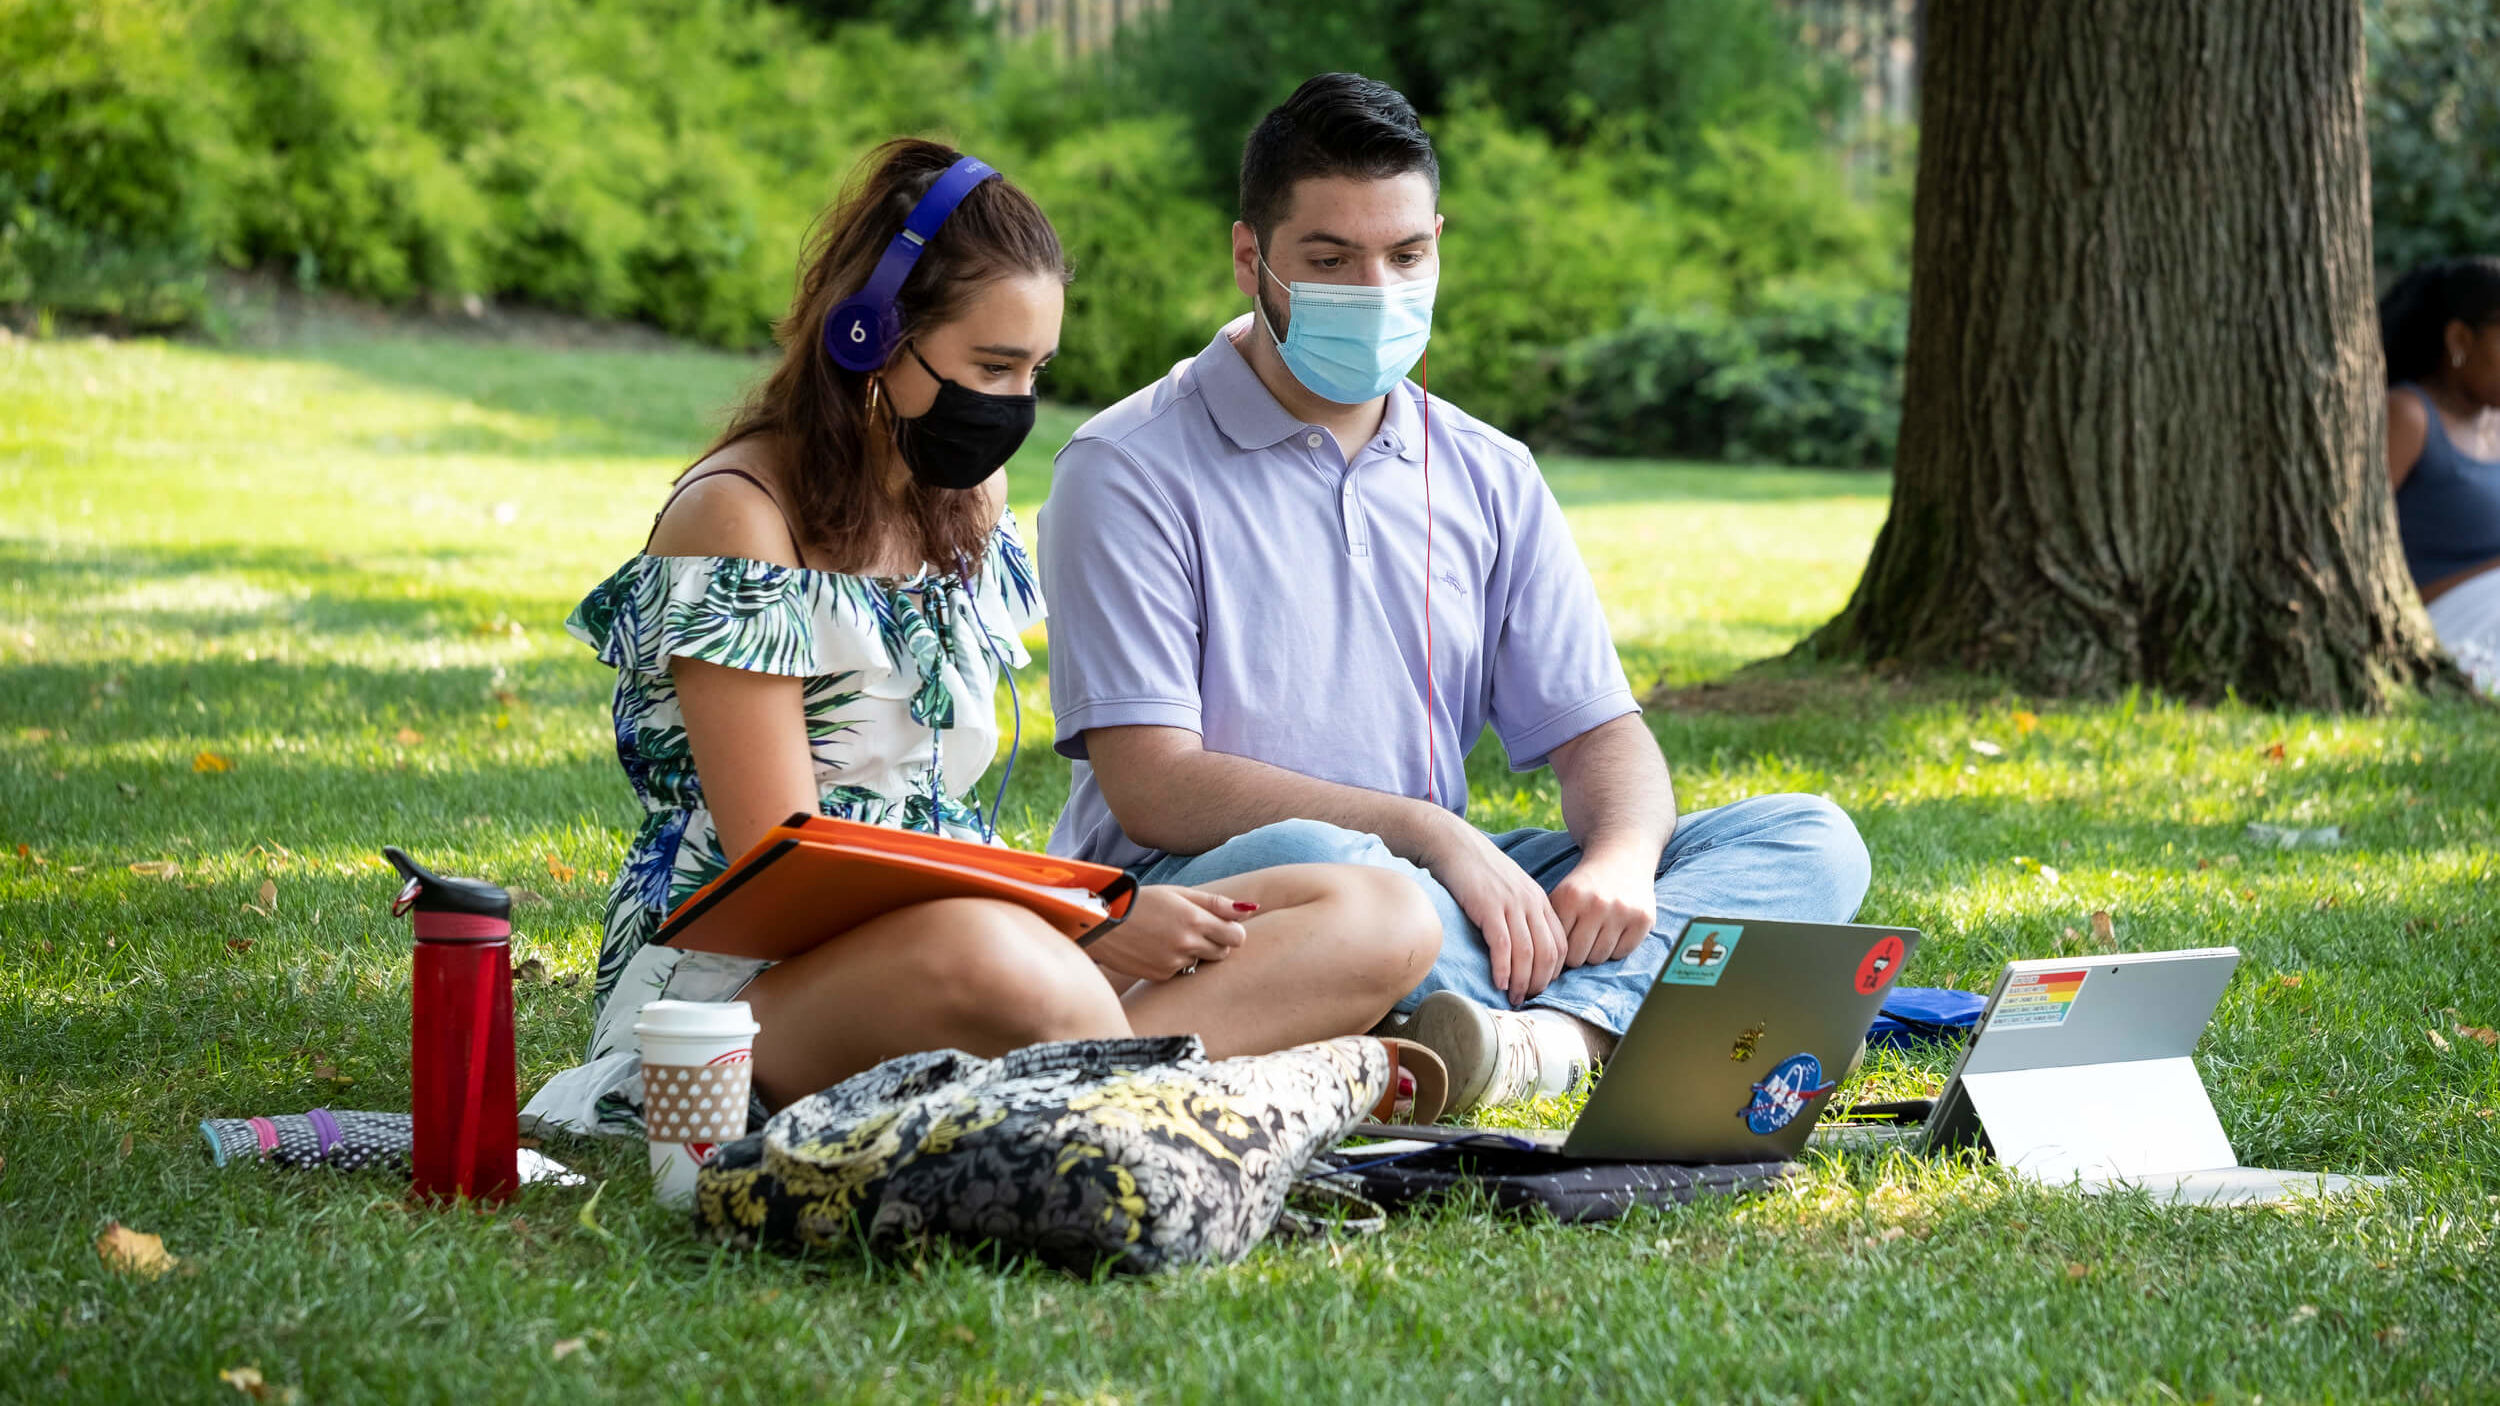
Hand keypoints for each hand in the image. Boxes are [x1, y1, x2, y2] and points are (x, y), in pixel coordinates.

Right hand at [1086, 885, 1254, 983]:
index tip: (1222, 925)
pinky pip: (1180, 971)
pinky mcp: (1160, 976)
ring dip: (1193, 952)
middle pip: (1222, 952)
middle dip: (1215, 942)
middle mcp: (1186, 944)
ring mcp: (1173, 963)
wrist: (1101, 921)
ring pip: (1200, 962)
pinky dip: (1174, 961)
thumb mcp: (1179, 894)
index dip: (1232, 931)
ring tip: (1168, 935)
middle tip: (1193, 928)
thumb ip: (1216, 904)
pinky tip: (1156, 948)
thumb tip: (1251, 909)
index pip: (1237, 936)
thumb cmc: (1142, 902)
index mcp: (1194, 920)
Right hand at [1416, 813, 1563, 1005]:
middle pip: (1549, 953)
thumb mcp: (1510, 889)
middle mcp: (1531, 902)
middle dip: (1541, 982)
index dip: (1554, 971)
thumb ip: (1522, 912)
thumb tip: (1524, 947)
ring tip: (1513, 998)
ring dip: (1522, 981)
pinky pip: (1502, 945)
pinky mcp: (1488, 906)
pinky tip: (1498, 982)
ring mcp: (1511, 904)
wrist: (1453, 843)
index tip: (1540, 986)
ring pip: (1528, 953)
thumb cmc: (1478, 870)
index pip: (1561, 944)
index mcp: (1540, 900)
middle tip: (1528, 998)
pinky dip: (1503, 968)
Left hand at [1548, 847, 1656, 969]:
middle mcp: (1597, 904)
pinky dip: (1617, 948)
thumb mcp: (1562, 895)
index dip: (1560, 947)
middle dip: (1577, 953)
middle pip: (1578, 957)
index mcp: (1570, 898)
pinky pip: (1622, 953)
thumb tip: (1546, 965)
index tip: (1565, 939)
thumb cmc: (1586, 885)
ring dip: (1596, 951)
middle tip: (1581, 939)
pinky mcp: (1643, 919)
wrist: (1622, 857)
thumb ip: (1552, 925)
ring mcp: (1622, 911)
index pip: (1558, 946)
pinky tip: (1615, 930)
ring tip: (1597, 934)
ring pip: (1599, 958)